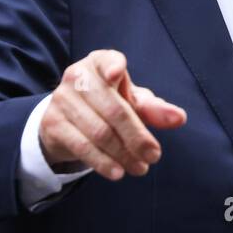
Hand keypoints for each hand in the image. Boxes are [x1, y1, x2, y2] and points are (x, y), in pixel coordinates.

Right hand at [38, 49, 186, 180]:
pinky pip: (82, 146)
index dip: (112, 66)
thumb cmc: (107, 104)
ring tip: (140, 168)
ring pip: (99, 131)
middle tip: (154, 155)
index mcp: (99, 63)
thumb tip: (179, 118)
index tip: (117, 75)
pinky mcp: (52, 123)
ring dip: (123, 154)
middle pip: (113, 108)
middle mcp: (77, 76)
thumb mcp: (131, 102)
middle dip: (137, 136)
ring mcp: (61, 99)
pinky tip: (118, 172)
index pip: (107, 60)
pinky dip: (102, 162)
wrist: (67, 121)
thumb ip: (154, 109)